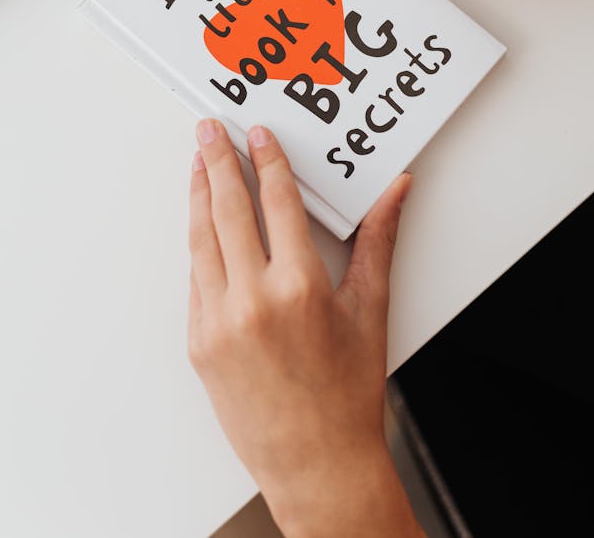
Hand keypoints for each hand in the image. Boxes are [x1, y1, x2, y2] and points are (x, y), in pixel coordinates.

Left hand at [188, 120, 423, 537]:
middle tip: (208, 130)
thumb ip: (379, 241)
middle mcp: (252, 299)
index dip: (266, 160)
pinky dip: (198, 245)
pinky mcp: (198, 343)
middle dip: (217, 162)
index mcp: (299, 286)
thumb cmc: (347, 392)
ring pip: (201, 240)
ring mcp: (218, 322)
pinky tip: (201, 224)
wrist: (315, 463)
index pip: (276, 201)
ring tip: (197, 164)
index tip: (257, 135)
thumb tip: (397, 191)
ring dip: (197, 196)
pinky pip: (196, 280)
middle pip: (228, 210)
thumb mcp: (370, 310)